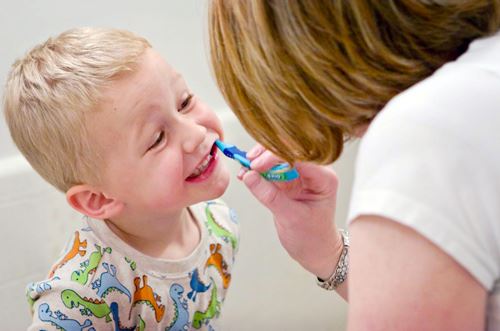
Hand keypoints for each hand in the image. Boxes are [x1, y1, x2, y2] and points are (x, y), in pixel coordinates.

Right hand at [239, 144, 342, 278]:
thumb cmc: (312, 237)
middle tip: (248, 164)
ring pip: (277, 157)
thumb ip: (270, 196)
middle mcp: (313, 171)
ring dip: (259, 161)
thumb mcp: (291, 217)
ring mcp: (300, 174)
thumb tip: (249, 176)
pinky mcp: (287, 180)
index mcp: (323, 177)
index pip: (299, 155)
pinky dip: (257, 171)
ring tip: (244, 169)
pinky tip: (245, 175)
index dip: (276, 155)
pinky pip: (270, 169)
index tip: (257, 165)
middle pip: (288, 150)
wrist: (315, 251)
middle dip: (266, 155)